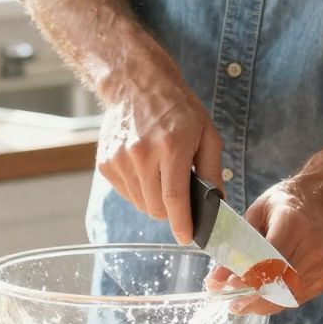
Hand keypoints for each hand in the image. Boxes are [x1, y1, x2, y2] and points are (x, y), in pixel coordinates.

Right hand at [97, 61, 222, 243]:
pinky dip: (139, 191)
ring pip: (141, 204)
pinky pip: (126, 193)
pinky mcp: (105, 163)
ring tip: (162, 176)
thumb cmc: (178, 108)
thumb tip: (217, 203)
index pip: (175, 199)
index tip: (187, 239)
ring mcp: (120, 160)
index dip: (182, 224)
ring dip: (155, 200)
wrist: (137, 84)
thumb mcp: (207, 134)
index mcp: (171, 147)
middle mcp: (142, 155)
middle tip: (181, 198)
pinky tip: (146, 170)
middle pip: (156, 207)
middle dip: (172, 212)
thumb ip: (213, 171)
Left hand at [232, 163, 322, 311]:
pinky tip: (265, 294)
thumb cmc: (293, 200)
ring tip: (243, 300)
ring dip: (262, 303)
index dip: (245, 280)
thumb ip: (238, 244)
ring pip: (287, 298)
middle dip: (249, 298)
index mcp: (293, 223)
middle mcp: (314, 247)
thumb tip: (217, 279)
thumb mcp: (260, 210)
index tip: (225, 287)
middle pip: (277, 285)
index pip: (267, 263)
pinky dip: (278, 300)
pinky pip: (298, 298)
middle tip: (230, 301)